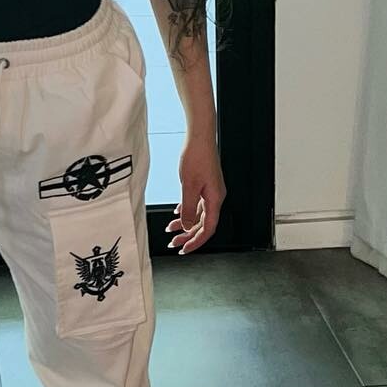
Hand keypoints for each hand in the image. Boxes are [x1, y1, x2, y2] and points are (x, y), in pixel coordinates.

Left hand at [166, 132, 225, 252]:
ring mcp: (211, 191)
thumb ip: (189, 209)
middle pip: (203, 224)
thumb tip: (188, 227)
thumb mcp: (188, 186)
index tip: (184, 249)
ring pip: (199, 214)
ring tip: (171, 230)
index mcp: (215, 199)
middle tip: (174, 243)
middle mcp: (215, 197)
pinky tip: (178, 214)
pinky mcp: (205, 184)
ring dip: (186, 224)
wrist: (200, 137)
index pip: (208, 229)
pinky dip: (188, 211)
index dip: (196, 241)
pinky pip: (197, 204)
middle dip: (188, 235)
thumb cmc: (197, 156)